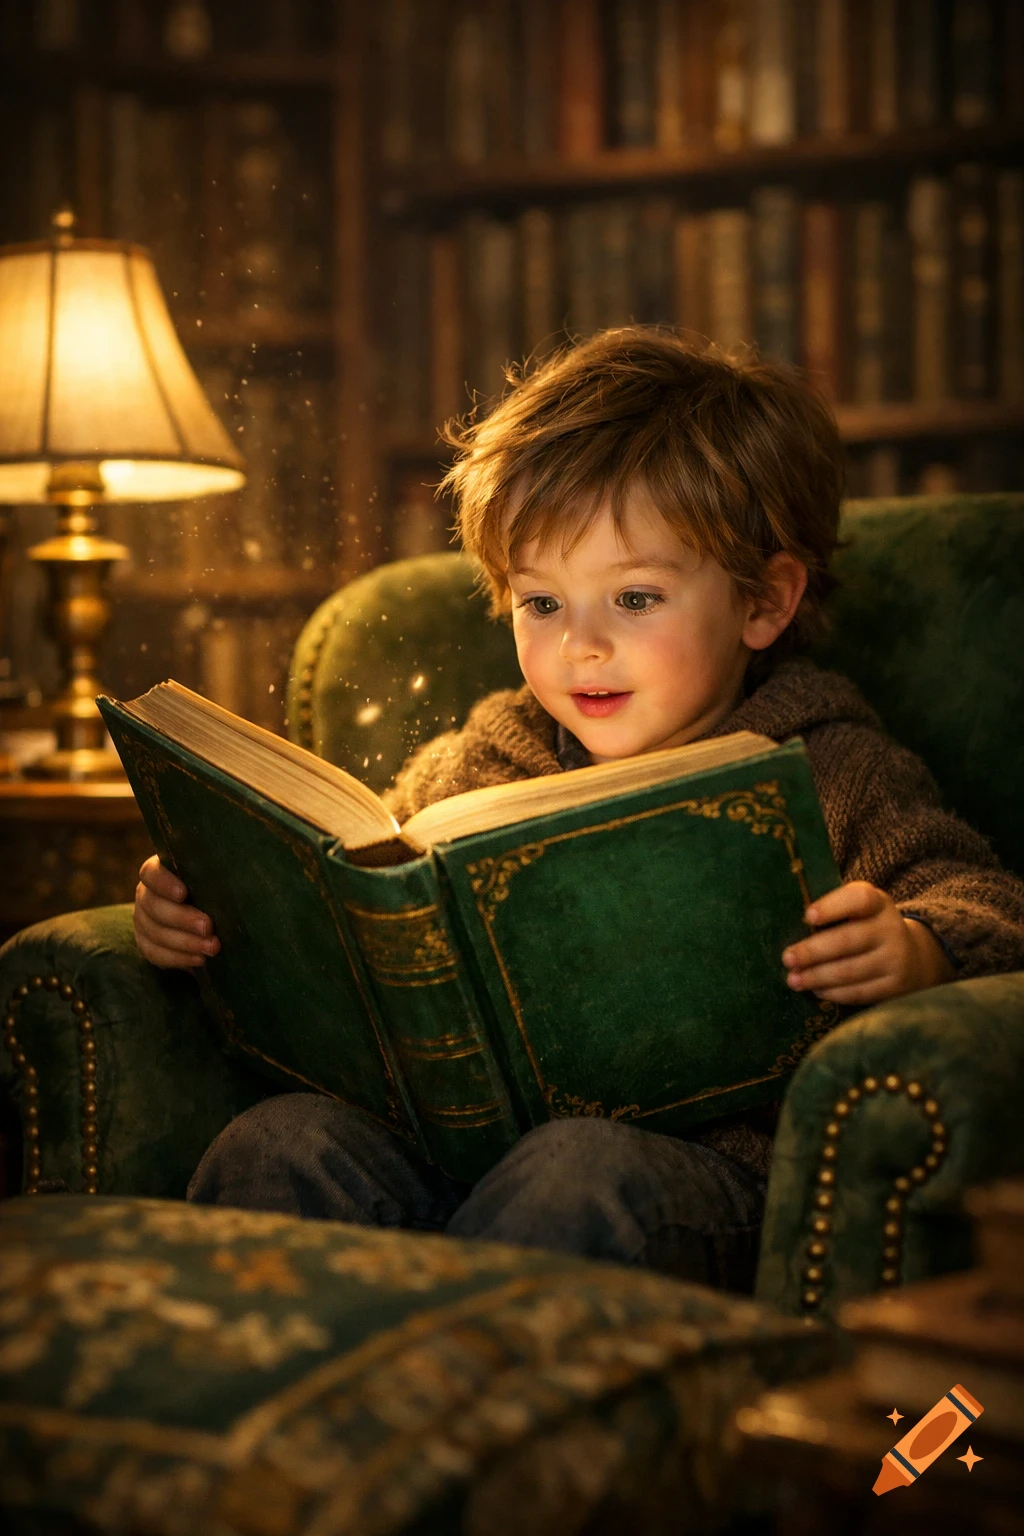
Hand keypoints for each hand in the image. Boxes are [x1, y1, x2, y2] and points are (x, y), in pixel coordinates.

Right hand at [133, 854, 219, 969]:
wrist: (207, 921)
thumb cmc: (215, 890)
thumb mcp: (214, 880)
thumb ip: (214, 879)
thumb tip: (237, 884)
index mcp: (159, 872)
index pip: (151, 873)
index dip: (164, 883)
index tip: (183, 894)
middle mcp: (146, 895)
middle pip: (153, 905)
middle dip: (182, 918)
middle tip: (208, 927)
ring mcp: (143, 920)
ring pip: (154, 932)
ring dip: (185, 942)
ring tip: (212, 948)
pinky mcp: (146, 944)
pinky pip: (155, 954)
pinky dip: (178, 958)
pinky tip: (199, 959)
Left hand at [781, 881, 955, 1005]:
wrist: (912, 956)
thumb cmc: (867, 928)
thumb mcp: (858, 910)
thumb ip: (832, 910)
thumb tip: (787, 922)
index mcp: (877, 903)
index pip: (859, 899)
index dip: (832, 907)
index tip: (807, 916)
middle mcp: (891, 929)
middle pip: (848, 940)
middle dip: (813, 951)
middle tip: (787, 958)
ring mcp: (896, 959)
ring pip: (850, 970)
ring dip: (817, 977)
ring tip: (794, 980)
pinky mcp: (895, 987)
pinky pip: (859, 992)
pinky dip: (834, 993)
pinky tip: (816, 991)